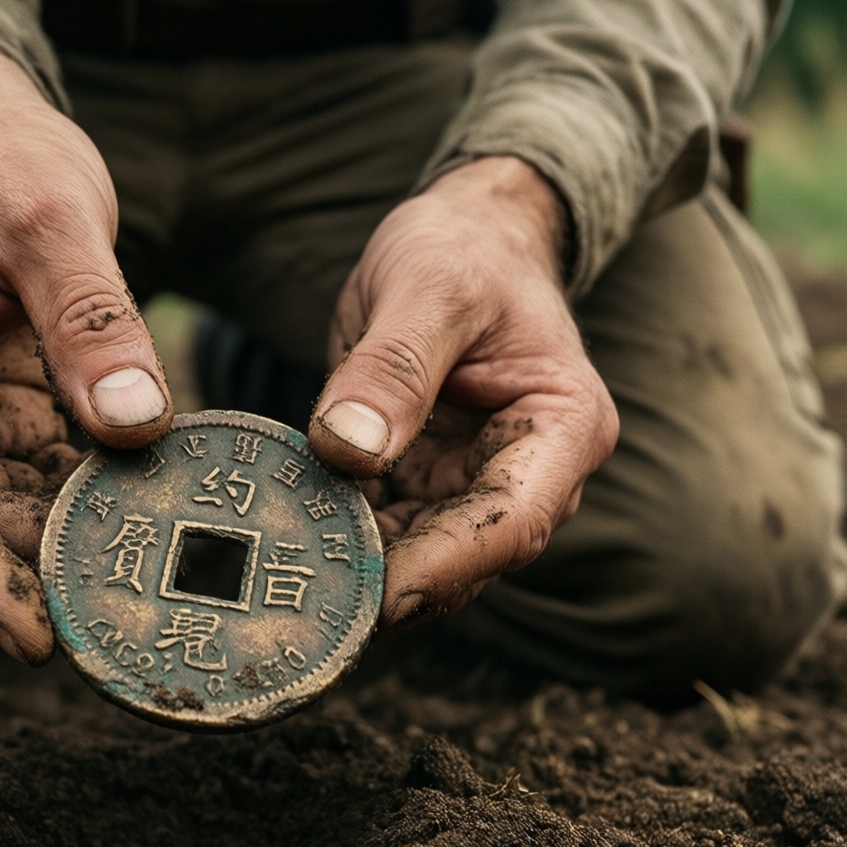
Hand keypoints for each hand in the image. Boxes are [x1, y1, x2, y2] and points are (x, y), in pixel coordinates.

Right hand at [0, 37, 172, 662]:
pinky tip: (139, 528)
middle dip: (23, 575)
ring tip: (136, 596)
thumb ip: (89, 318)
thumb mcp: (51, 217)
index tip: (31, 635)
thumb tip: (135, 429)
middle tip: (108, 635)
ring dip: (56, 546)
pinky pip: (30, 466)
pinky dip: (78, 497)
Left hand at [307, 157, 618, 627]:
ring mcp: (473, 482)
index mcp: (563, 429)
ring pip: (419, 554)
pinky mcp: (424, 479)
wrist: (462, 237)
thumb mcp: (429, 287)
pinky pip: (383, 525)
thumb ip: (395, 367)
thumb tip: (348, 448)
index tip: (373, 598)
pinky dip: (339, 536)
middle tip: (306, 609)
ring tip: (283, 587)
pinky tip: (284, 544)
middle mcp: (529, 472)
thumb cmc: (465, 249)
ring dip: (357, 571)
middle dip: (390, 586)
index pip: (510, 520)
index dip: (443, 568)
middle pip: (463, 556)